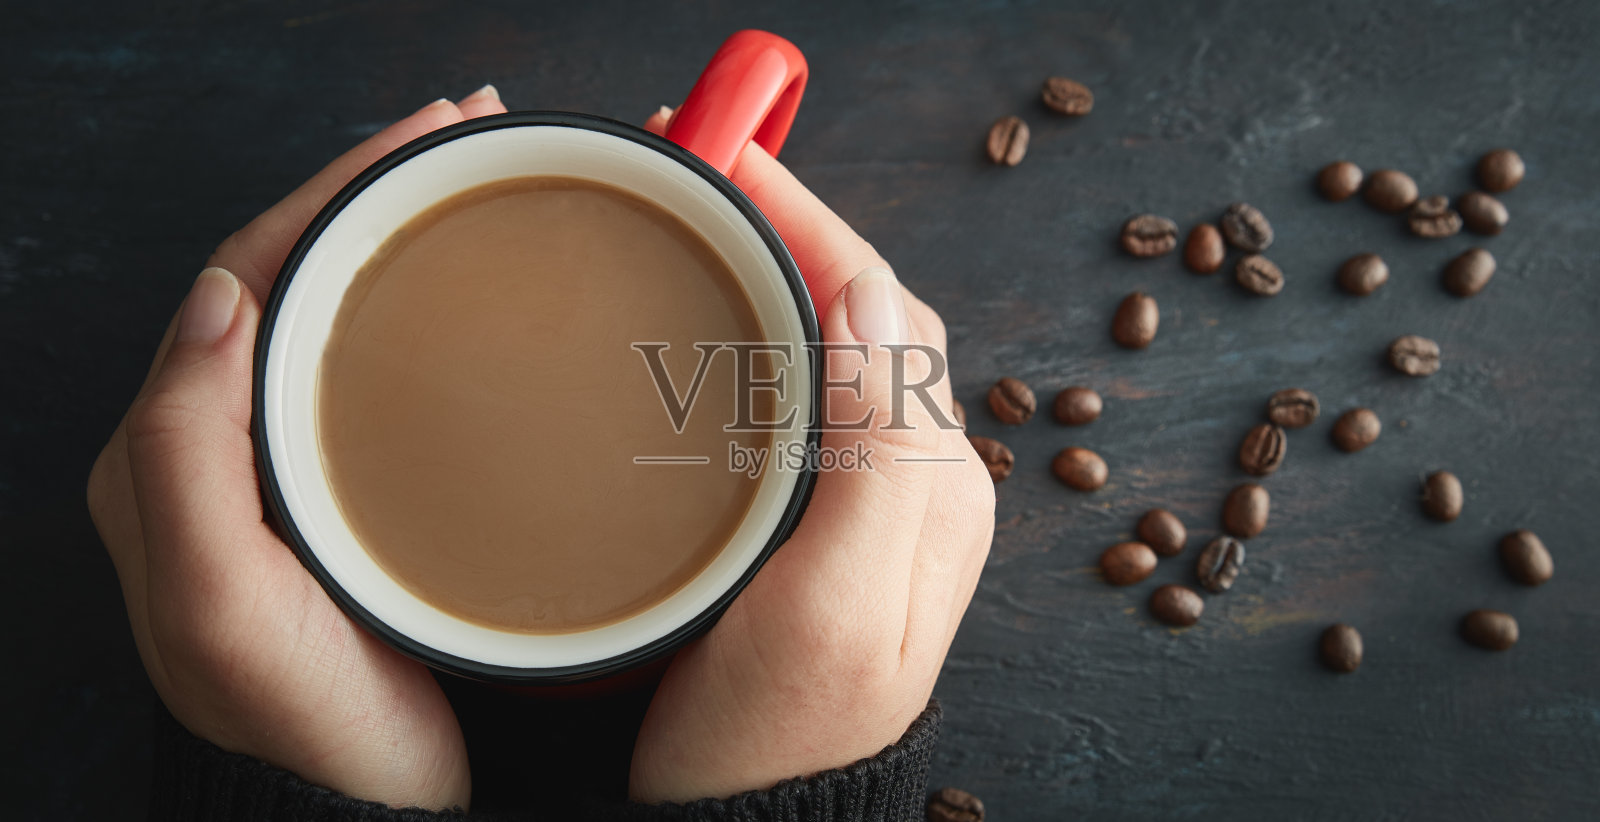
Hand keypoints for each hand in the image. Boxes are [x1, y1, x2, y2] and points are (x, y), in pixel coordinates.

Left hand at [87, 87, 508, 809]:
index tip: (426, 137)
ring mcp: (289, 471)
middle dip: (373, 190)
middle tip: (468, 135)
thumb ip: (186, 454)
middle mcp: (220, 449)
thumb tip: (219, 296)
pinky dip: (422, 309)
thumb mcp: (222, 604)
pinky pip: (375, 372)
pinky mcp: (352, 496)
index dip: (332, 190)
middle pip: (294, 278)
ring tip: (477, 187)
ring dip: (400, 238)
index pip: (247, 277)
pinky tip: (475, 298)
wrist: (368, 813)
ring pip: (338, 316)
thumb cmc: (307, 725)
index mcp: (171, 456)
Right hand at [629, 109, 995, 802]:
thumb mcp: (835, 609)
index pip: (878, 303)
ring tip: (691, 224)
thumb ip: (875, 453)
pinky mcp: (810, 526)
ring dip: (768, 273)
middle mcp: (911, 484)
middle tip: (693, 171)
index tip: (720, 153)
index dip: (802, 214)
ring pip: (826, 347)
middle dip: (784, 226)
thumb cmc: (776, 741)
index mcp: (929, 485)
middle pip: (857, 311)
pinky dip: (751, 338)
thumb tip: (869, 292)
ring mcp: (861, 505)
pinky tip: (700, 332)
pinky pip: (796, 397)